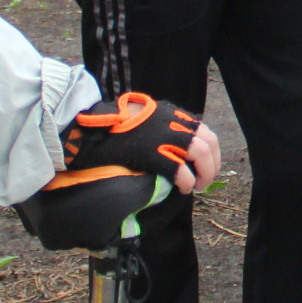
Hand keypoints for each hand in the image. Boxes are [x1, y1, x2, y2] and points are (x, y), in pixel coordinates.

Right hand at [61, 93, 219, 193]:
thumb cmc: (112, 124)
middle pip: (207, 144)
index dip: (211, 152)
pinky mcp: (152, 152)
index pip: (205, 132)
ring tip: (196, 186)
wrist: (90, 126)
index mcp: (172, 114)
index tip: (207, 166)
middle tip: (204, 181)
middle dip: (211, 165)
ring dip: (203, 174)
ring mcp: (163, 136)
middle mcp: (173, 122)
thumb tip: (175, 146)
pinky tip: (183, 188)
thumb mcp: (144, 117)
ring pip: (199, 154)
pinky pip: (179, 169)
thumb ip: (162, 126)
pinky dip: (186, 181)